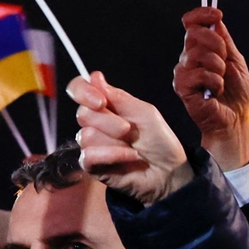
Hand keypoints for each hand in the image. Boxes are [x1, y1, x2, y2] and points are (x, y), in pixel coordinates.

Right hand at [69, 72, 192, 205]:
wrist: (170, 172)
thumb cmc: (160, 141)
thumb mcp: (145, 113)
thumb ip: (118, 97)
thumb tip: (94, 76)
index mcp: (106, 106)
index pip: (78, 90)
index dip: (82, 92)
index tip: (101, 101)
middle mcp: (95, 124)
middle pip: (83, 114)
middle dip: (109, 121)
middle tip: (129, 130)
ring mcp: (93, 145)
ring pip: (86, 135)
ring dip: (115, 141)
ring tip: (135, 148)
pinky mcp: (93, 166)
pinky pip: (88, 156)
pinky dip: (112, 155)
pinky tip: (129, 157)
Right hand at [173, 7, 248, 171]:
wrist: (236, 120)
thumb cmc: (237, 94)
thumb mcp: (235, 61)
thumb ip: (224, 40)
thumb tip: (215, 19)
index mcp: (201, 49)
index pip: (191, 24)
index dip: (201, 15)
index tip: (216, 14)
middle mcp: (189, 58)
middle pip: (194, 34)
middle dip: (216, 45)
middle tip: (225, 61)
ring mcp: (183, 72)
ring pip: (197, 53)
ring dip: (218, 67)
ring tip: (222, 81)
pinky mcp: (181, 87)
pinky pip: (198, 73)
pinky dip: (214, 82)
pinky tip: (215, 92)